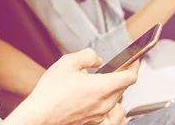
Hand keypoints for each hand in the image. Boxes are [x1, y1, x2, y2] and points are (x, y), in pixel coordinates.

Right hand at [5, 48, 137, 124]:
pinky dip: (103, 101)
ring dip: (112, 89)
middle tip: (110, 69)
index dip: (134, 66)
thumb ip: (87, 56)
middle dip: (120, 76)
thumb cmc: (51, 92)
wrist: (40, 115)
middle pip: (123, 88)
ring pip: (115, 100)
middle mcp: (104, 103)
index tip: (133, 61)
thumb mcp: (67, 62)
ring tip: (97, 83)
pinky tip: (89, 96)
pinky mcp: (92, 122)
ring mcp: (99, 115)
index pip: (130, 77)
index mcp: (101, 87)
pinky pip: (105, 110)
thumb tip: (97, 60)